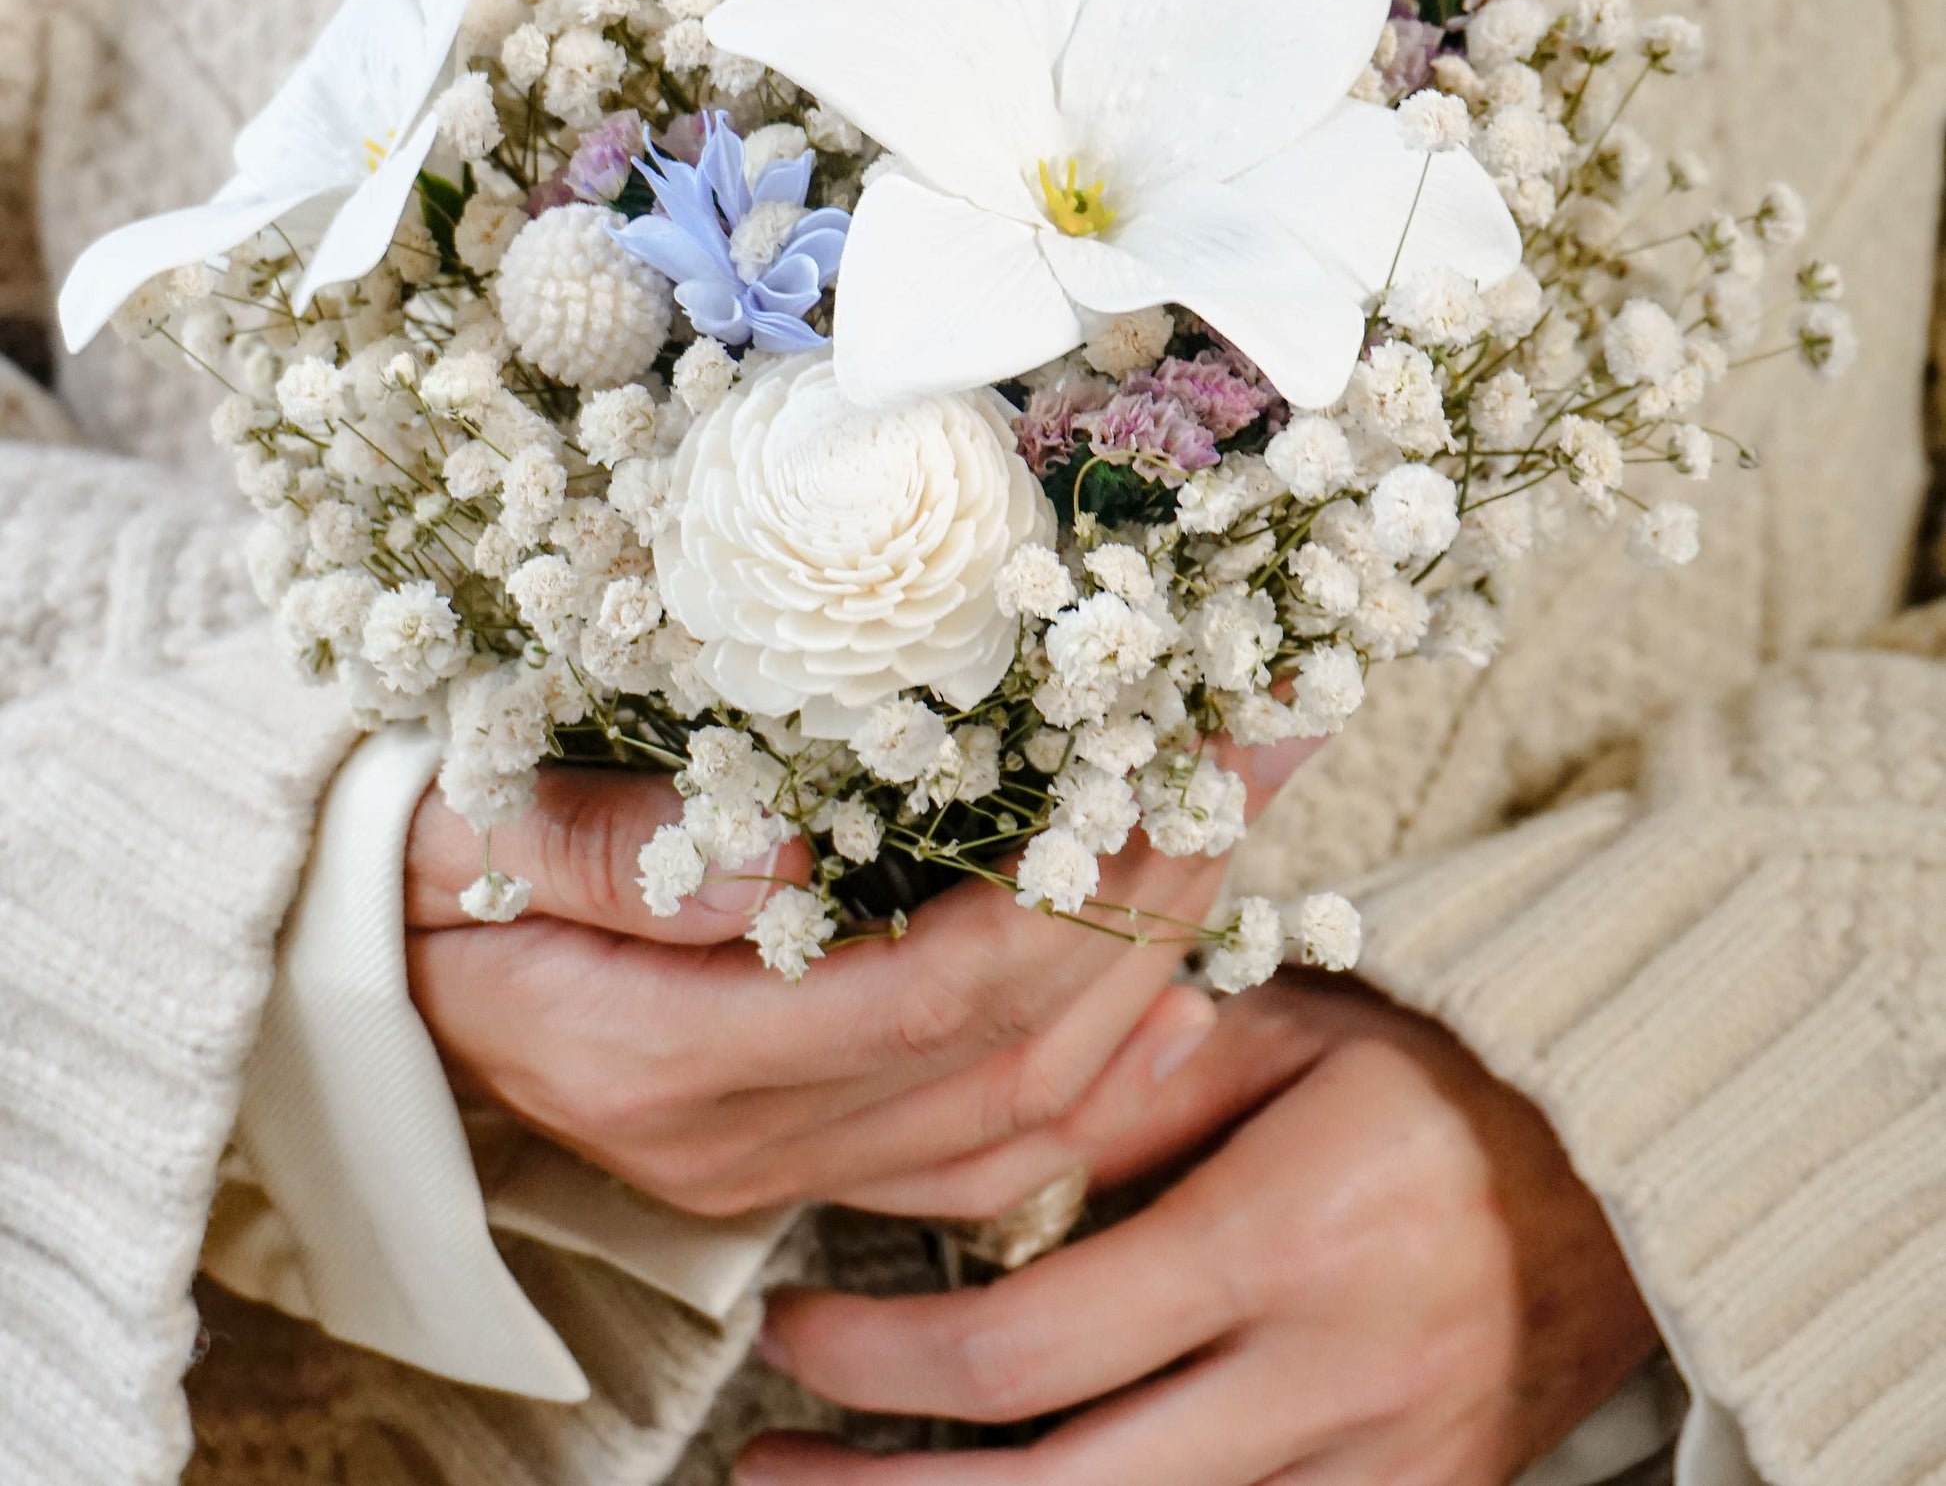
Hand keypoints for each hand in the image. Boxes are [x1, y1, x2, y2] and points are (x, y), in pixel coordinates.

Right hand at [404, 764, 1233, 1217]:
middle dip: (1148, 909)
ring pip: (1018, 1121)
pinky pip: (980, 1159)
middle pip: (1007, 1057)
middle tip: (1245, 770)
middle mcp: (737, 1140)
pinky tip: (1174, 1002)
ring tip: (1228, 845)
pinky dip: (1096, 1086)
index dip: (1068, 891)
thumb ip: (609, 849)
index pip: (928, 996)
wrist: (354, 973)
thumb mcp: (471, 827)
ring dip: (1146, 981)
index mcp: (665, 1054)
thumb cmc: (415, 871)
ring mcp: (771, 1165)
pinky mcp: (792, 1155)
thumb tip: (788, 852)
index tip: (1169, 773)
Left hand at [740, 980, 1658, 1485]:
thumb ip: (1132, 1080)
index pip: (1032, 1343)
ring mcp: (1378, 1475)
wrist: (1625, 1168)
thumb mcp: (1287, 1033)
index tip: (794, 1323)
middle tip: (765, 1466)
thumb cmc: (1433, 1077)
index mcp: (1283, 1239)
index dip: (881, 1351)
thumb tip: (973, 1120)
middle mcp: (1329, 1384)